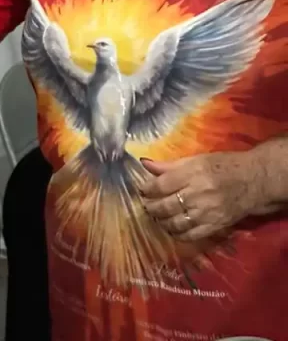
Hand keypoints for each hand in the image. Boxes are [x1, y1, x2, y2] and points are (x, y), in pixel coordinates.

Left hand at [140, 152, 259, 241]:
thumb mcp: (196, 159)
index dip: (147, 189)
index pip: (161, 185)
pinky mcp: (214, 227)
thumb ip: (169, 165)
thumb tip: (144, 164)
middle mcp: (197, 194)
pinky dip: (177, 234)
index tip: (141, 190)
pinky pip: (190, 235)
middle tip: (146, 205)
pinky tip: (172, 229)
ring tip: (157, 217)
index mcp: (192, 174)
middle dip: (151, 207)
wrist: (253, 182)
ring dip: (161, 221)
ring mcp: (206, 213)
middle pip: (165, 206)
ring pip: (175, 223)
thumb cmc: (223, 165)